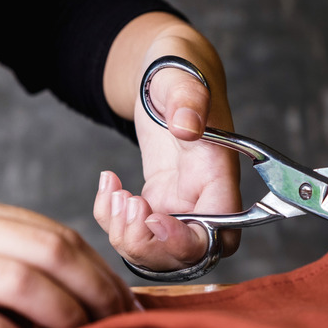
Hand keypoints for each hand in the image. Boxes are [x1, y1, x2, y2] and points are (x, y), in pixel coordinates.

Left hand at [96, 13, 241, 271]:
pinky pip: (137, 232)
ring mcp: (181, 204)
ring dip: (126, 236)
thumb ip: (187, 99)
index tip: (152, 217)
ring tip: (113, 193)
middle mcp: (205, 198)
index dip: (185, 241)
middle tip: (125, 207)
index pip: (219, 234)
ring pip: (159, 252)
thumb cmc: (179, 71)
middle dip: (148, 246)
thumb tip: (186, 125)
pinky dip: (112, 219)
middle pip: (188, 256)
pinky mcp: (159, 202)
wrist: (163, 72)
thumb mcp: (179, 77)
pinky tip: (108, 185)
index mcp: (219, 175)